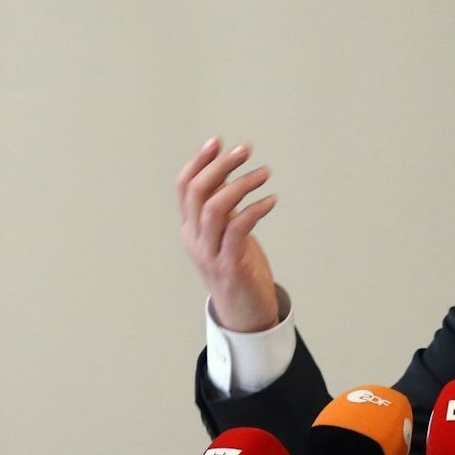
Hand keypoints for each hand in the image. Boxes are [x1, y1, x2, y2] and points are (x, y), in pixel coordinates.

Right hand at [177, 137, 279, 331]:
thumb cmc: (238, 268)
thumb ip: (221, 207)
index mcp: (190, 228)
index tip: (217, 141)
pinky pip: (237, 229)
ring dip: (241, 184)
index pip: (184, 187)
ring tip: (264, 173)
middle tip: (245, 150)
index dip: (199, 161)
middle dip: (220, 165)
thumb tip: (225, 173)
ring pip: (215, 208)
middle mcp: (194, 239)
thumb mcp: (224, 233)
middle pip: (197, 192)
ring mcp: (209, 253)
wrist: (244, 313)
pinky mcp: (229, 265)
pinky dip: (254, 210)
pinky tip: (271, 201)